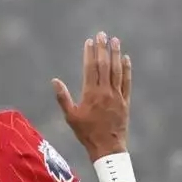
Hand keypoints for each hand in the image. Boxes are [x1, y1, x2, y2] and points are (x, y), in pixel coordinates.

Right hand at [52, 32, 131, 160]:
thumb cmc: (86, 133)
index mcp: (91, 94)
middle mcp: (105, 92)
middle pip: (104, 65)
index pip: (90, 68)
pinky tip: (126, 59)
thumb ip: (63, 98)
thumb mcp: (71, 117)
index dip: (90, 53)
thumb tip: (54, 81)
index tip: (90, 41)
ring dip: (116, 54)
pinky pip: (127, 82)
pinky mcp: (125, 101)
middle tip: (102, 34)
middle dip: (103, 48)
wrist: (107, 148)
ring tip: (115, 40)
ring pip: (117, 70)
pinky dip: (127, 69)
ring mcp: (117, 96)